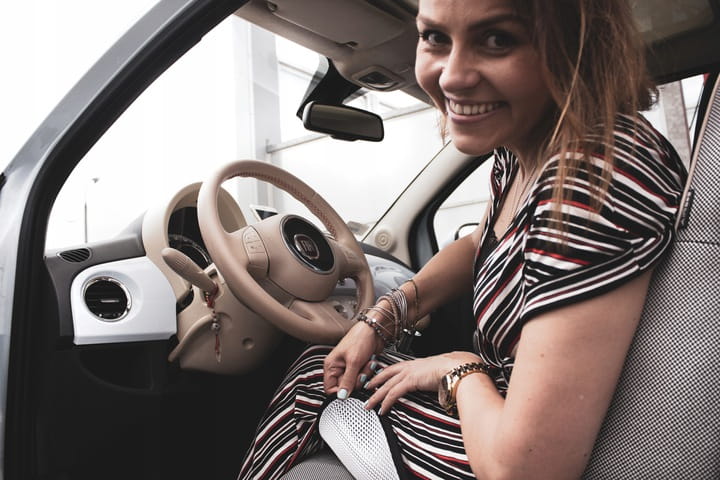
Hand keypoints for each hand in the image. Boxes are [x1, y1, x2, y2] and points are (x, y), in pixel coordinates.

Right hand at [323, 320, 384, 398]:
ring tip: (367, 364)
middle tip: (361, 372)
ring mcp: (349, 368)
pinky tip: (370, 363)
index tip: (351, 389)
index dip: (341, 392)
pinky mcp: (359, 367)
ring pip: (356, 383)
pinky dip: (368, 372)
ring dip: (364, 375)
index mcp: (331, 366)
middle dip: (356, 381)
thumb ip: (348, 381)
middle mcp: (338, 368)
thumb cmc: (360, 338)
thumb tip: (342, 396)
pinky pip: (363, 377)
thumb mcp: (354, 361)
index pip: (330, 389)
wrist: (375, 330)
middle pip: (346, 387)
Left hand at [363, 351, 480, 414]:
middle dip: (373, 383)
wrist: (458, 367)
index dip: (383, 374)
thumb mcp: (439, 374)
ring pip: (386, 385)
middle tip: (365, 390)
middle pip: (385, 375)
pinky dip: (386, 402)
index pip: (394, 368)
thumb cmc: (454, 369)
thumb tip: (436, 388)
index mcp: (416, 364)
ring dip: (375, 396)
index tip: (376, 379)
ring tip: (368, 405)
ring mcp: (409, 373)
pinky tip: (382, 409)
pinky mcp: (410, 381)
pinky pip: (393, 393)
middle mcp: (410, 366)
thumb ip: (433, 380)